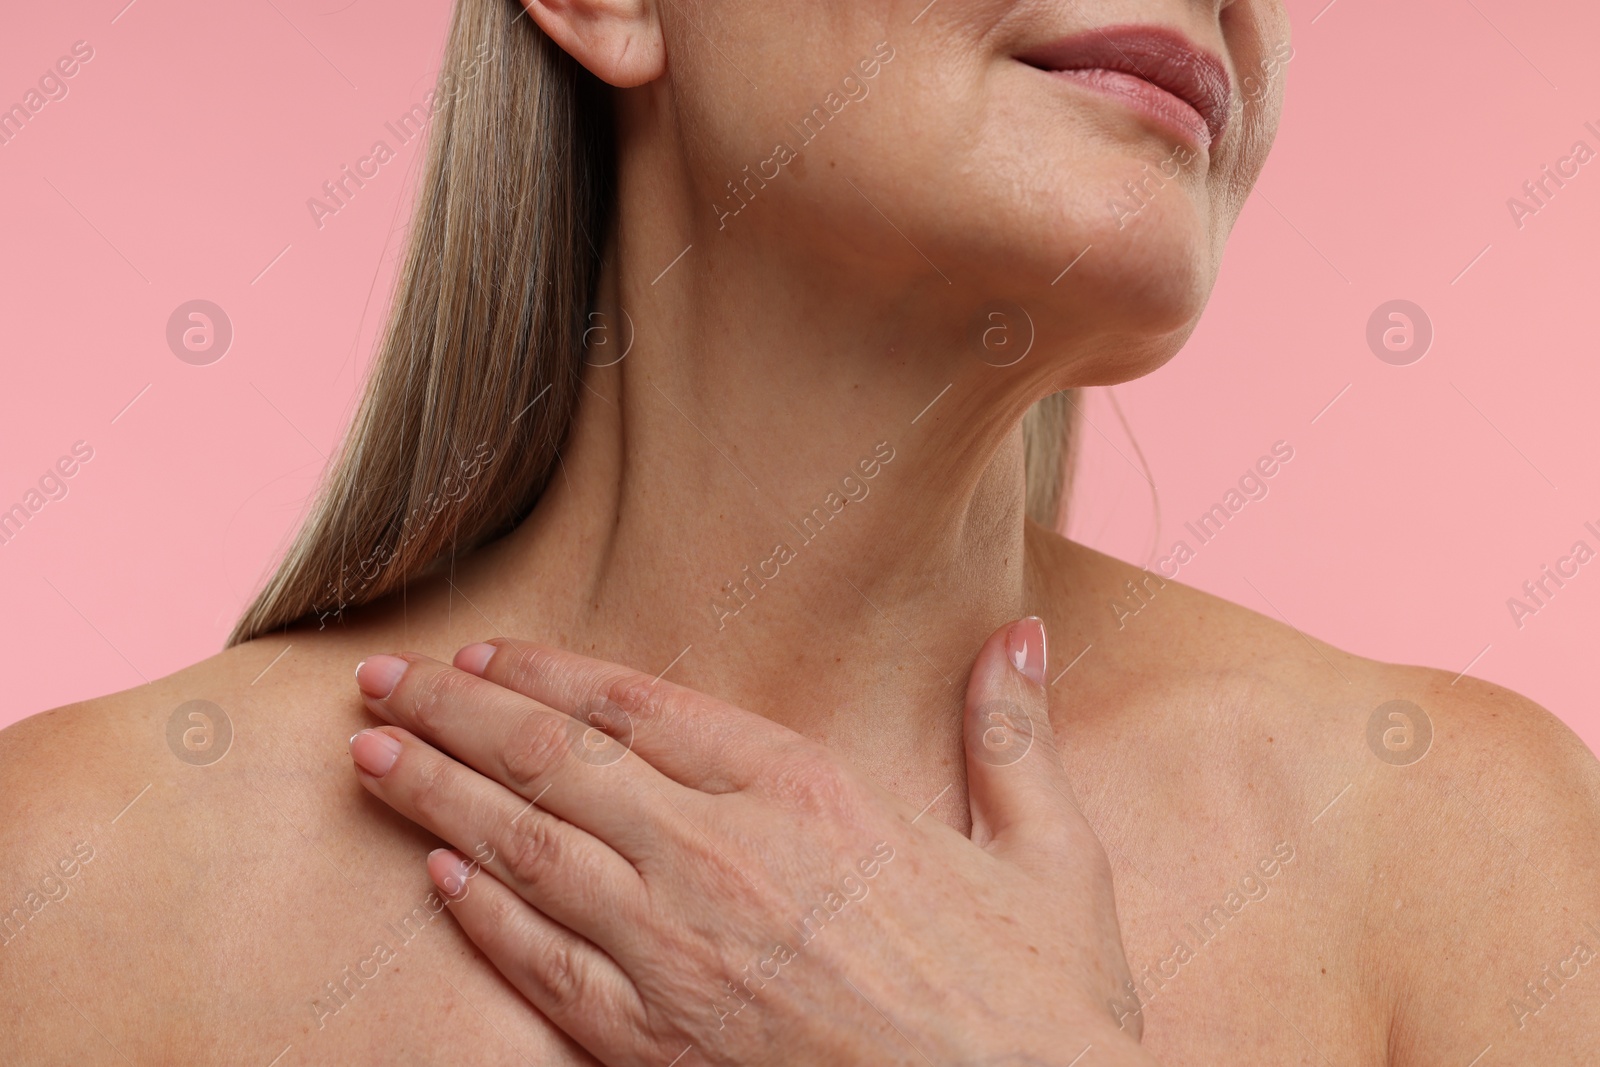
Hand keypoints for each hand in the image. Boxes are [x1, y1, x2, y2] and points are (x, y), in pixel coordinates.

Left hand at [347, 619, 1155, 1066]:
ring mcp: (683, 955)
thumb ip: (1011, 737)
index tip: (489, 651)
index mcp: (813, 796)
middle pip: (558, 763)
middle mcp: (729, 859)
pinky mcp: (659, 1047)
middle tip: (383, 680)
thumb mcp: (1052, 858)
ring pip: (529, 851)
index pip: (646, 707)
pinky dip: (482, 918)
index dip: (553, 673)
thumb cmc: (1042, 1011)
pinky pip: (545, 969)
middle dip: (459, 713)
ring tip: (371, 752)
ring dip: (438, 796)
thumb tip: (1021, 636)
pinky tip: (434, 880)